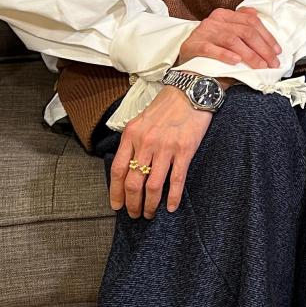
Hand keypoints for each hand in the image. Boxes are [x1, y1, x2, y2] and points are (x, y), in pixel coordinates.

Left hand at [109, 85, 215, 218]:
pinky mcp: (184, 150)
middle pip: (133, 182)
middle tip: (134, 214)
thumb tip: (127, 166)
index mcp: (131, 135)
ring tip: (149, 214)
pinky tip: (171, 207)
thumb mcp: (141, 120)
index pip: (118, 169)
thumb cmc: (166, 106)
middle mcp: (146, 142)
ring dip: (149, 204)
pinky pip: (176, 180)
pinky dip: (172, 197)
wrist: (190, 92)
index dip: (116, 191)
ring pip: (152, 185)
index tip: (116, 205)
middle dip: (132, 203)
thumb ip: (132, 141)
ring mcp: (165, 147)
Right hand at [178, 7, 279, 69]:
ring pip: (233, 40)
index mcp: (225, 15)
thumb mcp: (232, 42)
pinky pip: (212, 49)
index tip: (277, 51)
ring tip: (261, 66)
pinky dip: (226, 55)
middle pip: (245, 31)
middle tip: (273, 63)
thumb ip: (246, 34)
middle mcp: (214, 21)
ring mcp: (203, 32)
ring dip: (250, 55)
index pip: (251, 21)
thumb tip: (271, 42)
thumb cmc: (214, 57)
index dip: (267, 36)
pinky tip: (237, 61)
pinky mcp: (194, 46)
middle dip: (263, 48)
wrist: (190, 72)